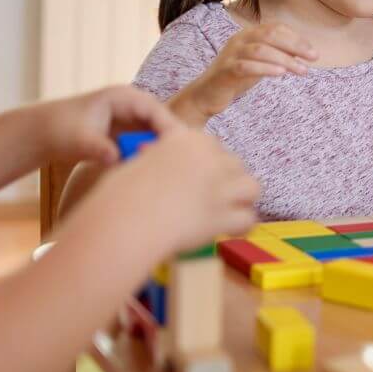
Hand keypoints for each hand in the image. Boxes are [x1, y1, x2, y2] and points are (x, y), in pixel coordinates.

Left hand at [41, 86, 183, 165]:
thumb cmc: (59, 130)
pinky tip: (153, 172)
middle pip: (162, 121)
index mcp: (123, 97)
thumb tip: (116, 159)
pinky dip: (150, 154)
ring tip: (169, 171)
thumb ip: (99, 148)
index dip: (169, 128)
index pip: (155, 110)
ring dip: (161, 149)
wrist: (43, 133)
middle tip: (180, 164)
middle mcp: (132, 105)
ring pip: (156, 133)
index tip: (177, 148)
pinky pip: (147, 142)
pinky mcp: (129, 132)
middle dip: (171, 141)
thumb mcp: (78, 140)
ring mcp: (132, 118)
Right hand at [88, 129, 258, 253]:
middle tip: (213, 198)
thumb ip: (159, 159)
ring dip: (242, 198)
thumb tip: (157, 161)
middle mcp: (210, 158)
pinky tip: (230, 231)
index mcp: (188, 139)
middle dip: (227, 180)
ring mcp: (220, 186)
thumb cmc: (119, 196)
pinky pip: (248, 218)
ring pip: (252, 187)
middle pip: (236, 164)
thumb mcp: (139, 163)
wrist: (123, 222)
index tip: (200, 178)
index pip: (213, 147)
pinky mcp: (223, 214)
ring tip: (230, 211)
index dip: (209, 164)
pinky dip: (241, 226)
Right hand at [175, 22, 318, 120]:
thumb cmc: (236, 77)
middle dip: (295, 45)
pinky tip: (281, 74)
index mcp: (248, 34)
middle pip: (270, 35)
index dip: (297, 38)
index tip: (313, 52)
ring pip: (261, 50)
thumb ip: (278, 54)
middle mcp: (239, 39)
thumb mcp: (260, 62)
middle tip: (314, 58)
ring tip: (302, 71)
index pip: (276, 28)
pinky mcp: (225, 70)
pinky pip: (247, 66)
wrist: (206, 94)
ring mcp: (231, 54)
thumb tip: (305, 51)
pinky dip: (266, 68)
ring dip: (285, 59)